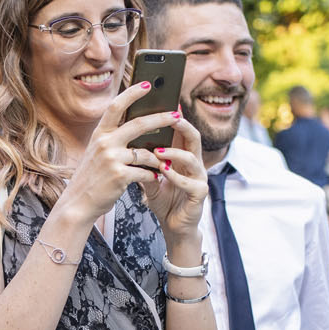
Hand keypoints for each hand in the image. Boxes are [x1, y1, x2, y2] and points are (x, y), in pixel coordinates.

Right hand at [58, 83, 179, 227]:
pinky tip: (155, 178)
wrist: (78, 203)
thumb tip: (140, 126)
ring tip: (165, 162)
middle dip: (161, 119)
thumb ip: (114, 139)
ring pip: (146, 152)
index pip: (116, 106)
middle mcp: (104, 143)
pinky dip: (153, 175)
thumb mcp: (98, 152)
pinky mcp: (119, 176)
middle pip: (138, 124)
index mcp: (99, 134)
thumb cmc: (92, 177)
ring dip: (158, 158)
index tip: (147, 84)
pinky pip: (145, 172)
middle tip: (177, 116)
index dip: (132, 93)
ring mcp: (111, 159)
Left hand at [147, 113, 209, 242]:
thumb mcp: (150, 179)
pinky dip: (176, 176)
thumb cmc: (164, 200)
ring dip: (174, 153)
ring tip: (157, 151)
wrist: (174, 227)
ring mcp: (200, 178)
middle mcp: (194, 164)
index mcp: (183, 157)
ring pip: (193, 159)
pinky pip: (190, 183)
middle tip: (168, 117)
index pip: (182, 132)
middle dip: (182, 126)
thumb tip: (127, 143)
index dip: (175, 117)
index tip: (165, 102)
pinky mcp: (200, 194)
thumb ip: (144, 163)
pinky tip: (163, 172)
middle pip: (193, 138)